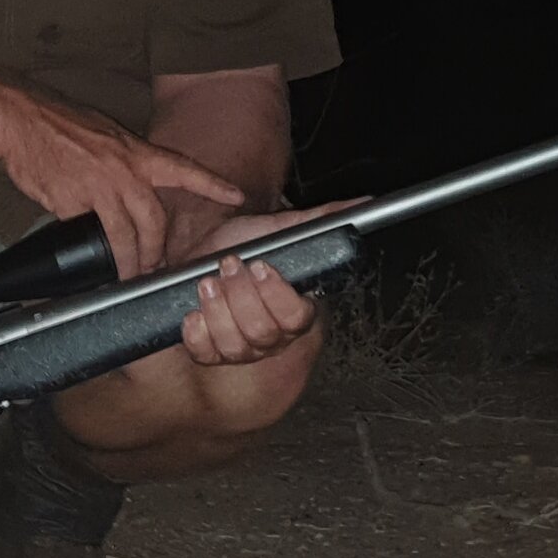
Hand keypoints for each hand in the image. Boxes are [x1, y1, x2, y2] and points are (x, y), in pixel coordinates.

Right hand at [0, 93, 242, 277]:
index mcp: (135, 151)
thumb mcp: (105, 136)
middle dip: (156, 250)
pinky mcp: (72, 202)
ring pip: (125, 235)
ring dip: (129, 260)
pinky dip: (92, 248)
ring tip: (128, 273)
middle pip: (154, 221)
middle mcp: (124, 169)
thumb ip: (124, 163)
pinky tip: (90, 256)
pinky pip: (89, 234)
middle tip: (154, 265)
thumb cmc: (58, 125)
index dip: (212, 184)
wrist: (19, 120)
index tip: (236, 195)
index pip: (184, 169)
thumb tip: (130, 192)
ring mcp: (99, 186)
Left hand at [175, 201, 355, 368]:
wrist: (207, 254)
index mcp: (296, 311)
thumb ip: (321, 220)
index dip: (276, 294)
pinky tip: (193, 313)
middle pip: (262, 332)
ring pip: (235, 346)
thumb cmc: (248, 245)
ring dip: (217, 311)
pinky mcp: (211, 351)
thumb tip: (364, 202)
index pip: (295, 317)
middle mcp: (273, 337)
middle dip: (240, 295)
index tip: (260, 264)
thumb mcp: (281, 229)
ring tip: (206, 281)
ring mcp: (242, 348)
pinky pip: (205, 355)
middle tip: (228, 264)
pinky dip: (196, 335)